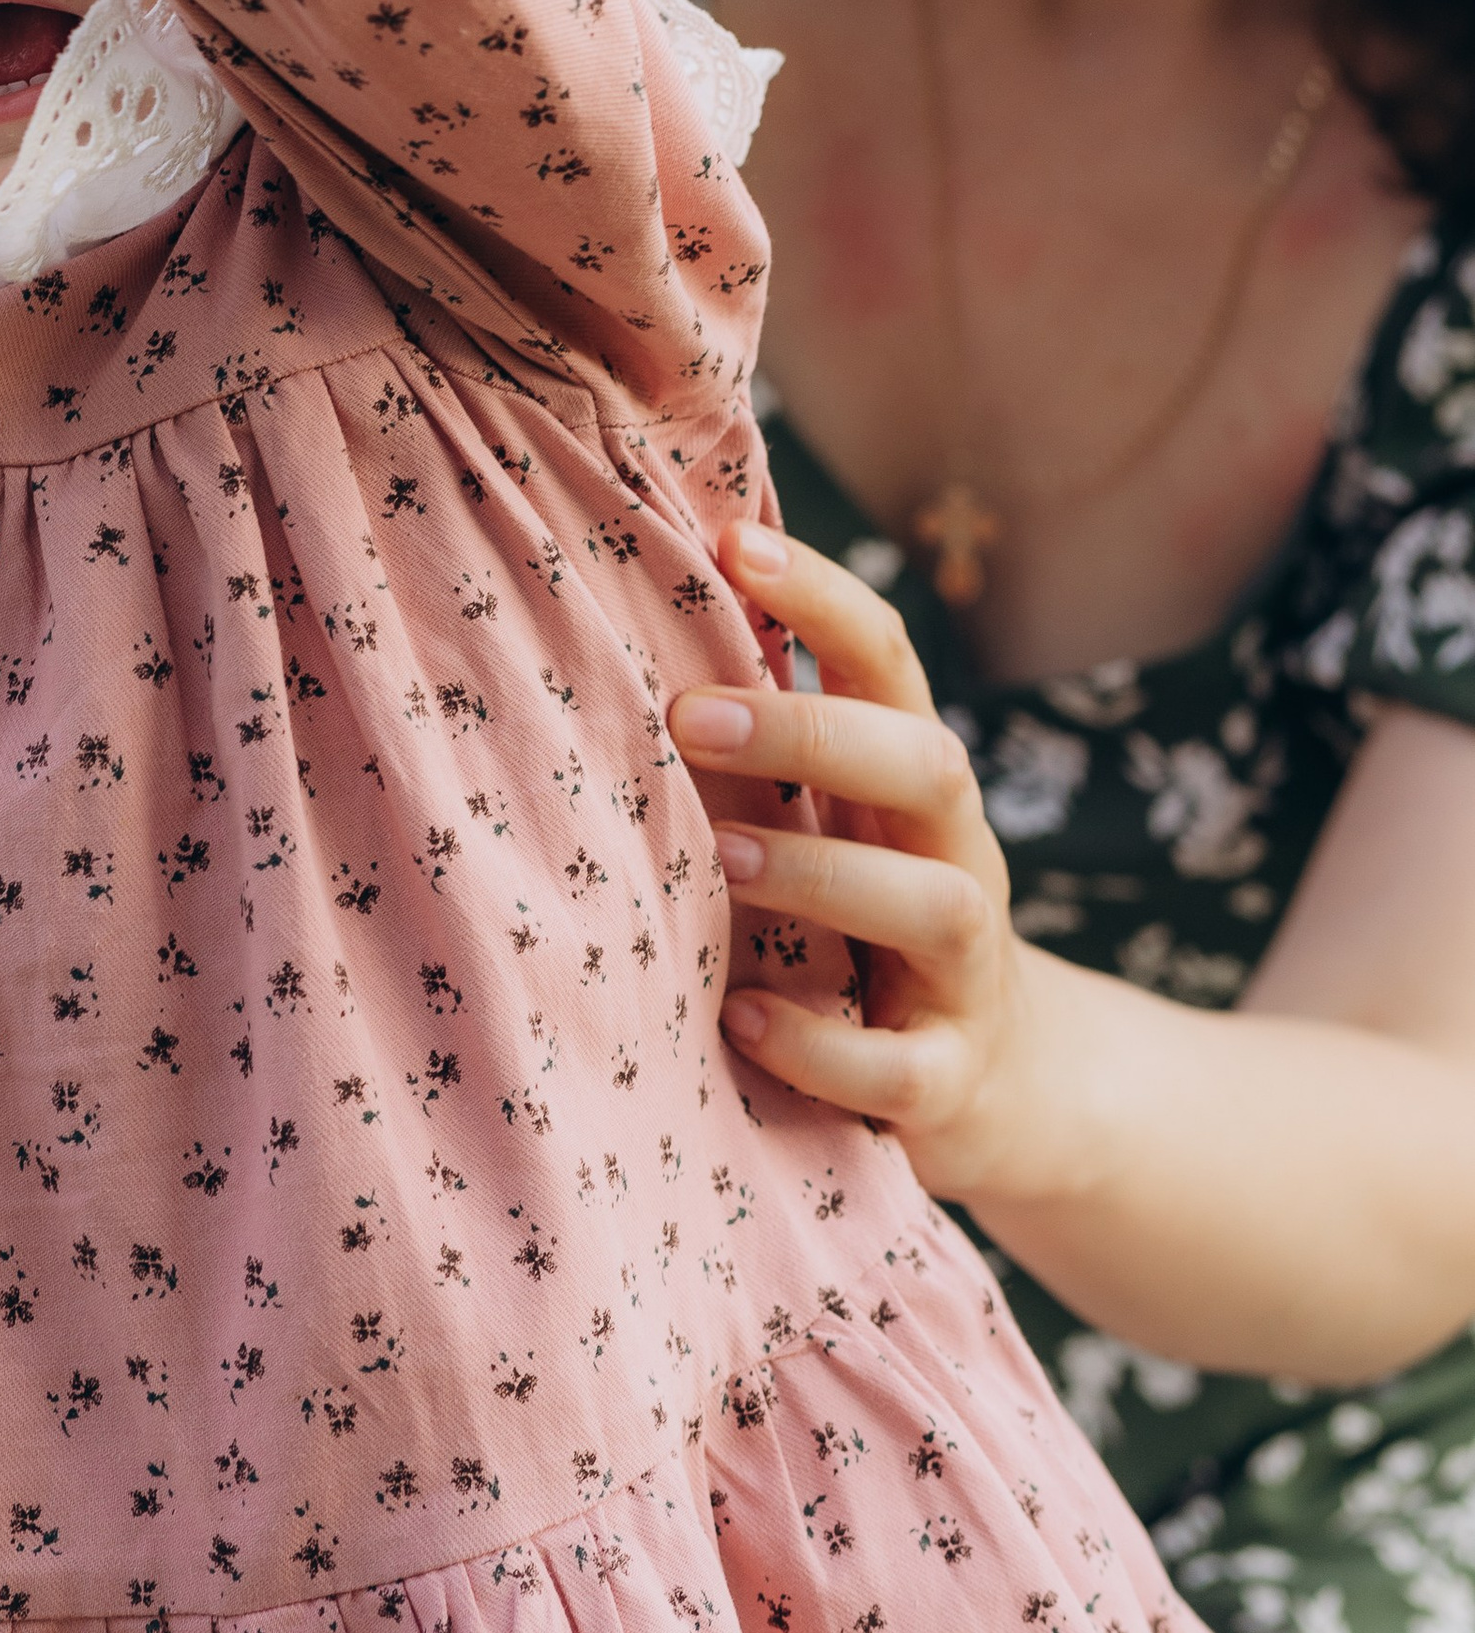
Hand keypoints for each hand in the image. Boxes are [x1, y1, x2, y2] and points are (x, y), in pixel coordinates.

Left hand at [669, 522, 1070, 1206]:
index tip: (733, 542)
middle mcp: (953, 860)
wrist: (1006, 1091)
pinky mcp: (948, 1084)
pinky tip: (744, 1020)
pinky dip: (823, 1046)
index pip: (888, 663)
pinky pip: (901, 1068)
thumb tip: (625, 622)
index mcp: (910, 786)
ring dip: (824, 874)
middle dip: (814, 731)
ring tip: (720, 858)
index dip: (823, 595)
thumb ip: (761, 749)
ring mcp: (962, 977)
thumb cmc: (869, 926)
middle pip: (926, 764)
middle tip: (687, 714)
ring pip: (935, 905)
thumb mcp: (834, 828)